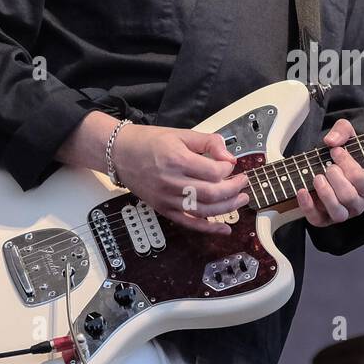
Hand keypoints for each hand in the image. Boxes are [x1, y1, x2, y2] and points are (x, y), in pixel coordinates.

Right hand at [112, 124, 248, 235]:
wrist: (120, 154)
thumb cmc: (148, 142)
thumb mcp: (181, 134)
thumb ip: (208, 142)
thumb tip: (229, 157)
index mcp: (177, 160)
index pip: (213, 171)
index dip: (228, 168)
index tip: (230, 164)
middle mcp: (172, 182)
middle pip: (212, 193)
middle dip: (233, 189)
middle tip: (243, 183)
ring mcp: (167, 199)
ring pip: (205, 210)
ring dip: (228, 207)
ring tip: (240, 200)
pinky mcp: (164, 209)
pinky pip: (189, 223)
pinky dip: (208, 228)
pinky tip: (224, 229)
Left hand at [296, 118, 363, 228]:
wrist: (332, 168)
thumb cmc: (344, 155)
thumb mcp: (347, 136)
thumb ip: (342, 131)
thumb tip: (331, 141)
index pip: (361, 179)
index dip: (347, 164)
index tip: (335, 152)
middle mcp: (358, 203)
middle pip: (348, 196)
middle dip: (335, 178)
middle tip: (328, 167)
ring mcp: (342, 213)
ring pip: (337, 212)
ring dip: (325, 193)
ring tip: (317, 177)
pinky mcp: (324, 219)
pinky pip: (317, 219)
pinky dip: (307, 206)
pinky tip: (302, 191)